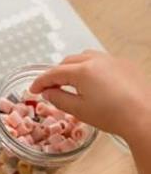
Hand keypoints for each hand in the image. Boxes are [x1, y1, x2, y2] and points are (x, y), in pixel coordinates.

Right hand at [31, 51, 150, 173]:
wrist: (143, 115)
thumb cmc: (111, 115)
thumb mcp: (78, 110)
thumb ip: (59, 99)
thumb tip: (48, 93)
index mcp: (82, 71)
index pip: (53, 73)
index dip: (40, 82)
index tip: (33, 89)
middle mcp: (96, 60)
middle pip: (67, 62)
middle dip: (55, 74)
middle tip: (49, 88)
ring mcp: (111, 60)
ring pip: (84, 57)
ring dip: (71, 68)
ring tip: (68, 83)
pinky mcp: (123, 64)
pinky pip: (100, 61)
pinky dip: (88, 68)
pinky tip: (90, 83)